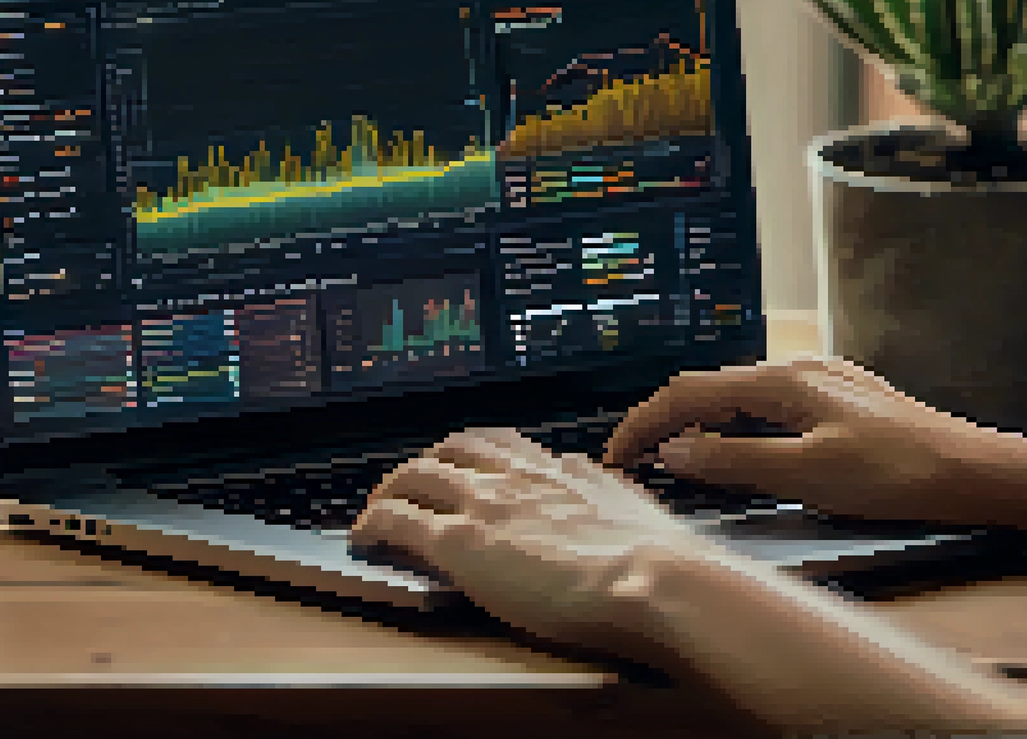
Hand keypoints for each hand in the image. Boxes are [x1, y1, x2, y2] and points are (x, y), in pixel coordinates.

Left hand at [349, 427, 718, 654]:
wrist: (658, 580)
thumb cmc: (665, 565)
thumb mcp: (639, 512)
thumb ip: (612, 495)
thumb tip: (601, 485)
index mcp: (565, 472)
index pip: (509, 447)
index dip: (481, 454)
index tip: (472, 465)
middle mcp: (520, 476)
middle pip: (456, 449)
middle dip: (431, 461)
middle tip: (416, 481)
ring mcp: (485, 503)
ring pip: (417, 474)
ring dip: (393, 487)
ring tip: (380, 507)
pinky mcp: (458, 540)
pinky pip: (395, 520)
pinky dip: (370, 524)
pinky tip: (361, 537)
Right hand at [603, 355, 994, 523]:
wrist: (974, 472)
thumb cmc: (894, 474)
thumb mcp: (804, 474)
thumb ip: (732, 460)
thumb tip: (674, 450)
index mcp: (780, 380)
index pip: (688, 393)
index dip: (644, 423)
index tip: (615, 456)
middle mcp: (794, 368)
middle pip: (707, 386)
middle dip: (662, 419)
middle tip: (632, 458)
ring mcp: (818, 380)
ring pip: (736, 395)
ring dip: (696, 422)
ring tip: (671, 455)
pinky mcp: (837, 399)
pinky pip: (764, 404)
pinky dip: (730, 423)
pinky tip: (733, 445)